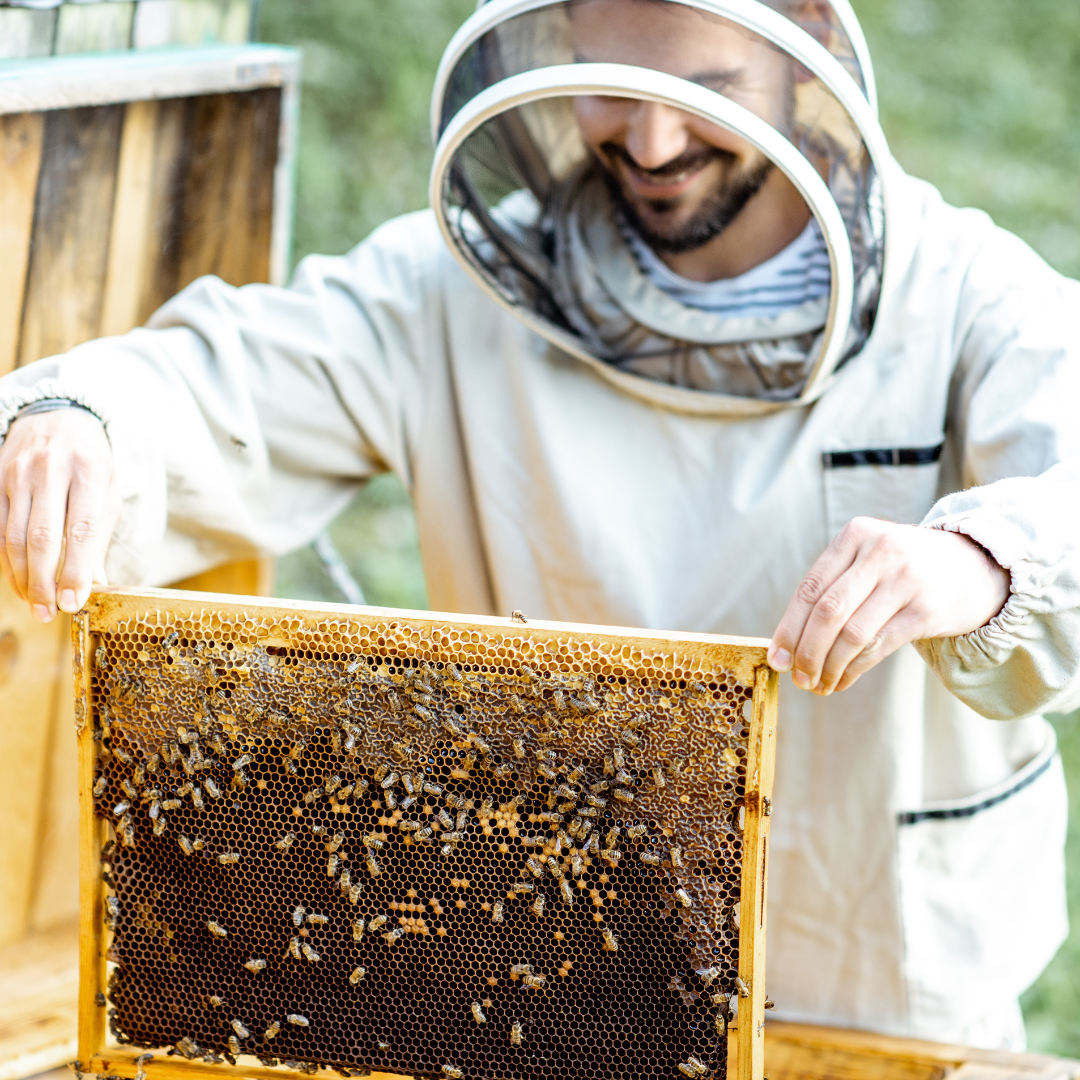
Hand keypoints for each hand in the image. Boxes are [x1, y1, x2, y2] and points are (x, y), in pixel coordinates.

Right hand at [0, 409, 119, 622]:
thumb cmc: (91, 460)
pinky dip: (6, 559)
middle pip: (42, 539)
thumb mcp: (109, 489)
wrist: (57, 416)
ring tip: (34, 603)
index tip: (73, 602)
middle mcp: (50, 470)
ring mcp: (17, 473)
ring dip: (22, 577)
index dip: (77, 571)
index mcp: (88, 472)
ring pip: (14, 537)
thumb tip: (96, 581)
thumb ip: (101, 533)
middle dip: (44, 583)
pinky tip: (17, 578)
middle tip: (48, 614)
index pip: (82, 530)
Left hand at [768, 517, 1009, 694]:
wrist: (977, 564)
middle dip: (806, 652)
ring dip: (829, 666)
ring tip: (818, 685)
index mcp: (856, 535)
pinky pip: (878, 647)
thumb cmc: (905, 567)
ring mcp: (907, 580)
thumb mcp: (869, 557)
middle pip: (828, 612)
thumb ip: (832, 587)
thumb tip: (786, 643)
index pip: (810, 588)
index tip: (775, 658)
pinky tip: (842, 681)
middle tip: (797, 678)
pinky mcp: (928, 611)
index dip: (788, 628)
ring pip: (852, 634)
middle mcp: (881, 552)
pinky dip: (854, 670)